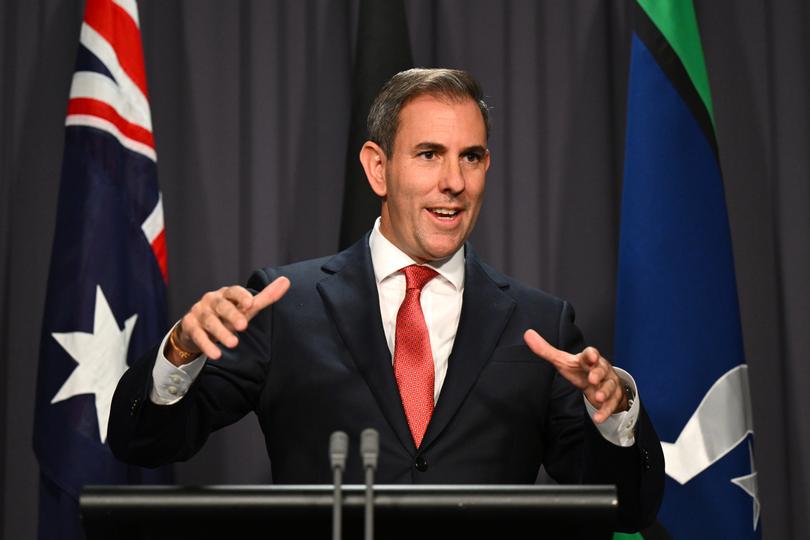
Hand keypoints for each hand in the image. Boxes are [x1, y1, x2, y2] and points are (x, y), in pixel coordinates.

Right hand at [167, 276, 290, 364]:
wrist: (196, 326)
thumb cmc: (227, 315)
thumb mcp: (245, 307)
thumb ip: (265, 297)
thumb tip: (286, 280)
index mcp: (226, 294)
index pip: (233, 291)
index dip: (241, 296)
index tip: (250, 303)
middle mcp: (211, 300)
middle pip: (222, 306)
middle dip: (232, 315)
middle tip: (243, 326)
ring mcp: (199, 312)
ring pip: (210, 321)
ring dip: (221, 333)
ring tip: (233, 344)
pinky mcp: (190, 326)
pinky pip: (198, 335)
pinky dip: (206, 345)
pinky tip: (216, 355)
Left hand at [523, 329, 627, 422]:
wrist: (601, 382)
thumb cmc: (580, 369)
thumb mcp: (563, 361)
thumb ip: (546, 350)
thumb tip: (527, 334)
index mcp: (588, 359)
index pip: (590, 354)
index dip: (591, 355)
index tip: (591, 356)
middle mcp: (601, 370)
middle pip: (602, 369)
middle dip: (598, 374)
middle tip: (593, 379)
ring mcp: (608, 383)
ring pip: (610, 386)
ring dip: (605, 392)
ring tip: (598, 398)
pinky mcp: (611, 398)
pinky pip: (610, 405)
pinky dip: (605, 411)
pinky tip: (598, 418)